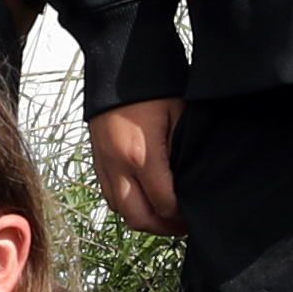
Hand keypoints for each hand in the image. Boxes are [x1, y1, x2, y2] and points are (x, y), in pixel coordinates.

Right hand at [89, 95, 181, 238]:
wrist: (116, 63)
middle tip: (182, 225)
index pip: (164, 205)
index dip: (182, 216)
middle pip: (139, 218)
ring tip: (165, 214)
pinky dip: (127, 205)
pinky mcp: (97, 160)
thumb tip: (190, 183)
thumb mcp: (180, 117)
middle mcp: (118, 165)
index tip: (195, 214)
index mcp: (141, 155)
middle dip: (163, 228)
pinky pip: (109, 196)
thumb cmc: (153, 86)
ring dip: (144, 218)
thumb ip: (183, 154)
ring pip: (121, 212)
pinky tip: (144, 199)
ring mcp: (104, 164)